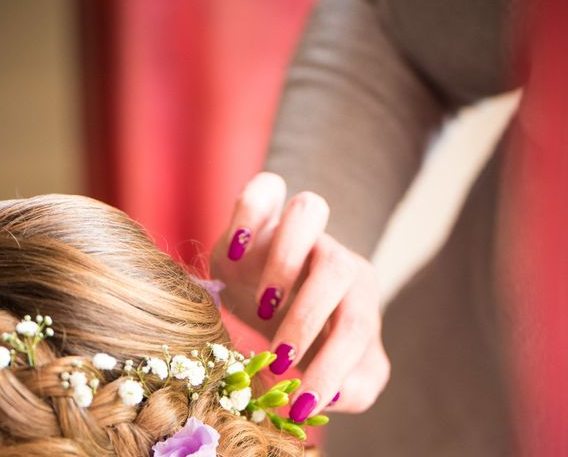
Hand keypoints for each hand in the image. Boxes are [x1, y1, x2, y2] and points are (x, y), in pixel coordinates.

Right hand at [211, 172, 389, 421]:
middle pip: (337, 267)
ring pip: (310, 210)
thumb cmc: (302, 326)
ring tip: (264, 303)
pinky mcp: (262, 206)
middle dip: (306, 320)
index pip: (356, 326)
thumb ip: (354, 384)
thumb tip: (339, 396)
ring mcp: (296, 226)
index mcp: (355, 291)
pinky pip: (264, 187)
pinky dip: (249, 213)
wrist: (270, 280)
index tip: (301, 405)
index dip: (332, 367)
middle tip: (277, 362)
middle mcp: (330, 252)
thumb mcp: (329, 358)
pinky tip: (235, 254)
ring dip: (285, 259)